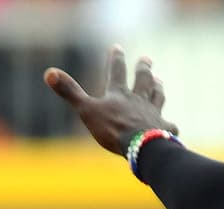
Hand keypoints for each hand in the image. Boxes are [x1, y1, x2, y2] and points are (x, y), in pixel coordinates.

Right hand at [44, 45, 177, 154]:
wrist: (140, 146)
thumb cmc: (113, 129)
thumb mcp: (86, 110)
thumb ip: (69, 92)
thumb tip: (48, 73)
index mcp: (119, 94)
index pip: (117, 70)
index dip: (116, 58)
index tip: (117, 47)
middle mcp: (138, 100)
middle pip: (143, 79)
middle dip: (144, 68)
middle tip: (147, 60)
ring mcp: (153, 114)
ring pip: (158, 96)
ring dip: (158, 88)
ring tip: (159, 83)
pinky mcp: (164, 130)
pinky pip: (170, 127)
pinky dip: (171, 126)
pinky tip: (174, 127)